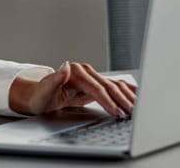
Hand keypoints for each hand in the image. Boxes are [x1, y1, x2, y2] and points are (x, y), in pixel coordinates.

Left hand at [9, 61, 136, 116]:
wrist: (39, 95)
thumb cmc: (40, 97)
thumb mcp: (44, 92)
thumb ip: (55, 79)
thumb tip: (65, 66)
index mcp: (75, 72)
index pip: (97, 88)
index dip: (108, 101)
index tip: (117, 113)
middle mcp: (85, 71)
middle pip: (109, 87)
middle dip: (123, 101)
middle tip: (133, 114)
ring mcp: (91, 76)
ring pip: (114, 86)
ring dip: (128, 97)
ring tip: (140, 108)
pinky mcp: (95, 83)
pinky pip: (114, 87)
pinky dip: (127, 91)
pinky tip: (139, 95)